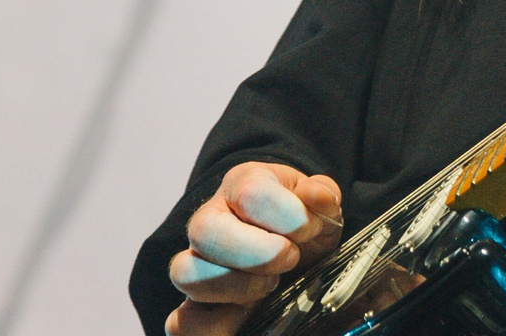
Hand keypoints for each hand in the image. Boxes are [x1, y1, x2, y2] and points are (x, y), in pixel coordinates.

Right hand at [167, 162, 342, 335]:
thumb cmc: (298, 220)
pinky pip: (182, 318)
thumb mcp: (318, 203)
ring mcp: (196, 259)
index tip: (309, 230)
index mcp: (243, 184)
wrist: (287, 242)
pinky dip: (214, 320)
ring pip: (186, 272)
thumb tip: (314, 195)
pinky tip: (247, 311)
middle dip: (258, 253)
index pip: (251, 193)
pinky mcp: (194, 298)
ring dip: (238, 286)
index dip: (289, 217)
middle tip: (290, 259)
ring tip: (271, 283)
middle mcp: (210, 218)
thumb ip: (323, 194)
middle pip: (205, 230)